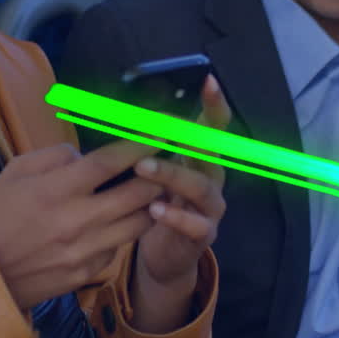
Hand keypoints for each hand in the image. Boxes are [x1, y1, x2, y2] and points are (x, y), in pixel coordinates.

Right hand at [0, 140, 164, 310]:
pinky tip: (116, 224)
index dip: (139, 144)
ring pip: (139, 224)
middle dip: (158, 176)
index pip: (109, 162)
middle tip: (164, 166)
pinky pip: (118, 248)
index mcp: (58, 189)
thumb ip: (56, 156)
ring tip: (150, 194)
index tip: (160, 130)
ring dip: (149, 206)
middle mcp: (77, 220)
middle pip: (137, 194)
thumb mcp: (18, 171)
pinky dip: (122, 233)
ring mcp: (85, 250)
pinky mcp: (87, 272)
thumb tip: (86, 156)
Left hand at [129, 75, 230, 331]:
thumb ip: (148, 145)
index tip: (208, 81)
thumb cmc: (156, 203)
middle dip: (188, 139)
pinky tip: (155, 211)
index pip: (212, 126)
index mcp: (200, 158)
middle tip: (161, 129)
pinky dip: (176, 217)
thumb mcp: (153, 172)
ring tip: (143, 169)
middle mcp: (212, 178)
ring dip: (172, 175)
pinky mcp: (204, 234)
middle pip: (209, 153)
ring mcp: (211, 207)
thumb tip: (124, 111)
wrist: (163, 255)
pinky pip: (196, 225)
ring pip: (201, 187)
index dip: (213, 104)